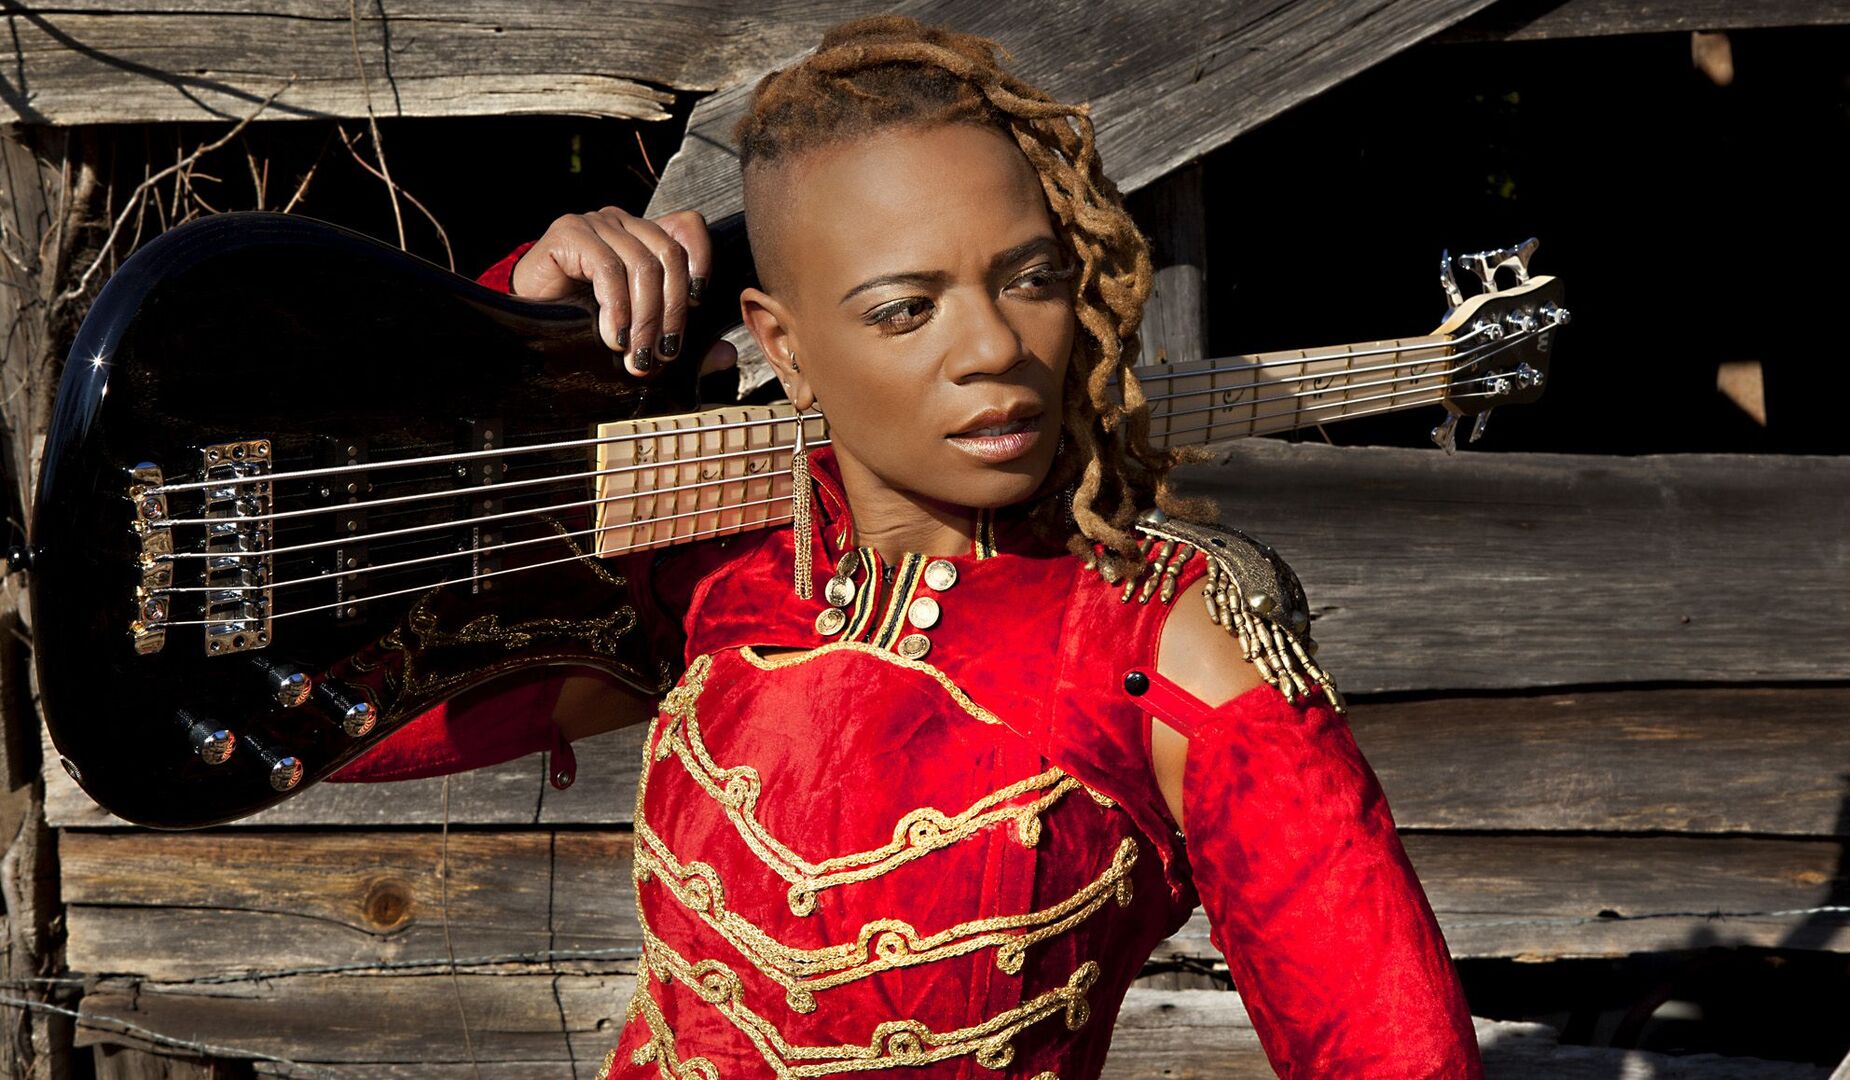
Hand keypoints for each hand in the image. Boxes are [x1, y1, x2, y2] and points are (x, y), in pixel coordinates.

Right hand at [509, 206, 736, 377]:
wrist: (525, 321)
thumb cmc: (580, 323)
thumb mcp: (638, 333)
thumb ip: (681, 341)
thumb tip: (728, 354)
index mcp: (644, 236)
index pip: (688, 227)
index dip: (701, 260)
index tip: (696, 305)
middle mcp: (623, 223)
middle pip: (669, 255)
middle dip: (671, 312)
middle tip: (662, 354)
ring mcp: (596, 223)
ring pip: (641, 264)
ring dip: (644, 318)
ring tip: (635, 355)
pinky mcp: (569, 233)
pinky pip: (608, 267)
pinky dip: (616, 308)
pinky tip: (611, 337)